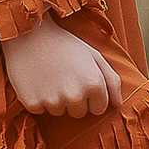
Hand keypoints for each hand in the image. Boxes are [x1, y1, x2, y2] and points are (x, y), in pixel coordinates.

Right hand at [4, 18, 120, 118]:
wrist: (30, 34)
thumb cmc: (65, 44)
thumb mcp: (94, 55)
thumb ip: (112, 80)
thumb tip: (118, 105)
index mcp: (94, 84)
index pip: (99, 109)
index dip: (91, 96)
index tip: (81, 81)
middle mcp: (75, 96)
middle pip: (79, 113)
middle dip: (74, 100)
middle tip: (64, 77)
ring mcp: (53, 101)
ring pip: (60, 112)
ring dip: (56, 99)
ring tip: (50, 76)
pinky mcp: (33, 104)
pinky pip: (41, 110)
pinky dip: (39, 99)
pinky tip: (37, 80)